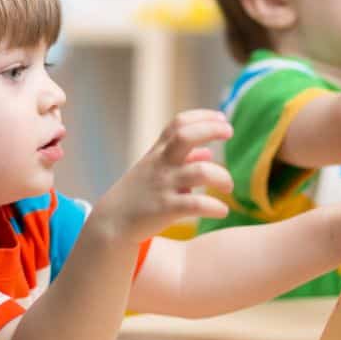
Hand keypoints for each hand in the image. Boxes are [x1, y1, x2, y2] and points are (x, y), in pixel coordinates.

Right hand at [93, 110, 233, 242]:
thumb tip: (208, 152)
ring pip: (200, 171)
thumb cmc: (139, 194)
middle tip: (229, 132)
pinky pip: (196, 204)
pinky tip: (222, 211)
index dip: (203, 116)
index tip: (223, 119)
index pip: (179, 123)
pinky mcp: (165, 209)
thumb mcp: (157, 171)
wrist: (111, 223)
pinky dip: (215, 207)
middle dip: (210, 130)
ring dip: (222, 176)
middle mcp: (161, 164)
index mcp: (159, 152)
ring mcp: (163, 185)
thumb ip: (183, 160)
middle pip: (185, 136)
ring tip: (228, 185)